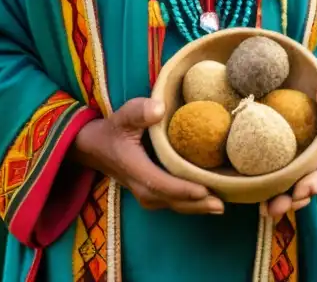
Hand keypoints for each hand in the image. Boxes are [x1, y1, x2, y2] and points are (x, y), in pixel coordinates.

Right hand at [71, 97, 224, 214]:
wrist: (94, 147)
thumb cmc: (113, 130)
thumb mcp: (122, 116)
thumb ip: (138, 111)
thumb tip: (159, 109)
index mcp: (136, 170)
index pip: (162, 184)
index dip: (184, 189)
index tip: (206, 190)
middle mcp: (142, 188)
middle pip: (173, 201)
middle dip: (197, 205)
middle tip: (221, 205)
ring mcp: (146, 194)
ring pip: (174, 205)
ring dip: (196, 207)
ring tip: (219, 204)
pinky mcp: (151, 193)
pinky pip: (173, 202)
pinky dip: (190, 203)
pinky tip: (207, 199)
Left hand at [265, 63, 316, 219]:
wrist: (297, 72)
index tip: (303, 189)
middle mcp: (314, 153)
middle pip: (305, 182)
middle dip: (292, 199)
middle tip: (275, 208)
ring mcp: (291, 153)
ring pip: (286, 181)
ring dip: (276, 198)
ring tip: (264, 210)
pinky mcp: (270, 149)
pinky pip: (266, 168)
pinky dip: (259, 182)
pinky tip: (246, 192)